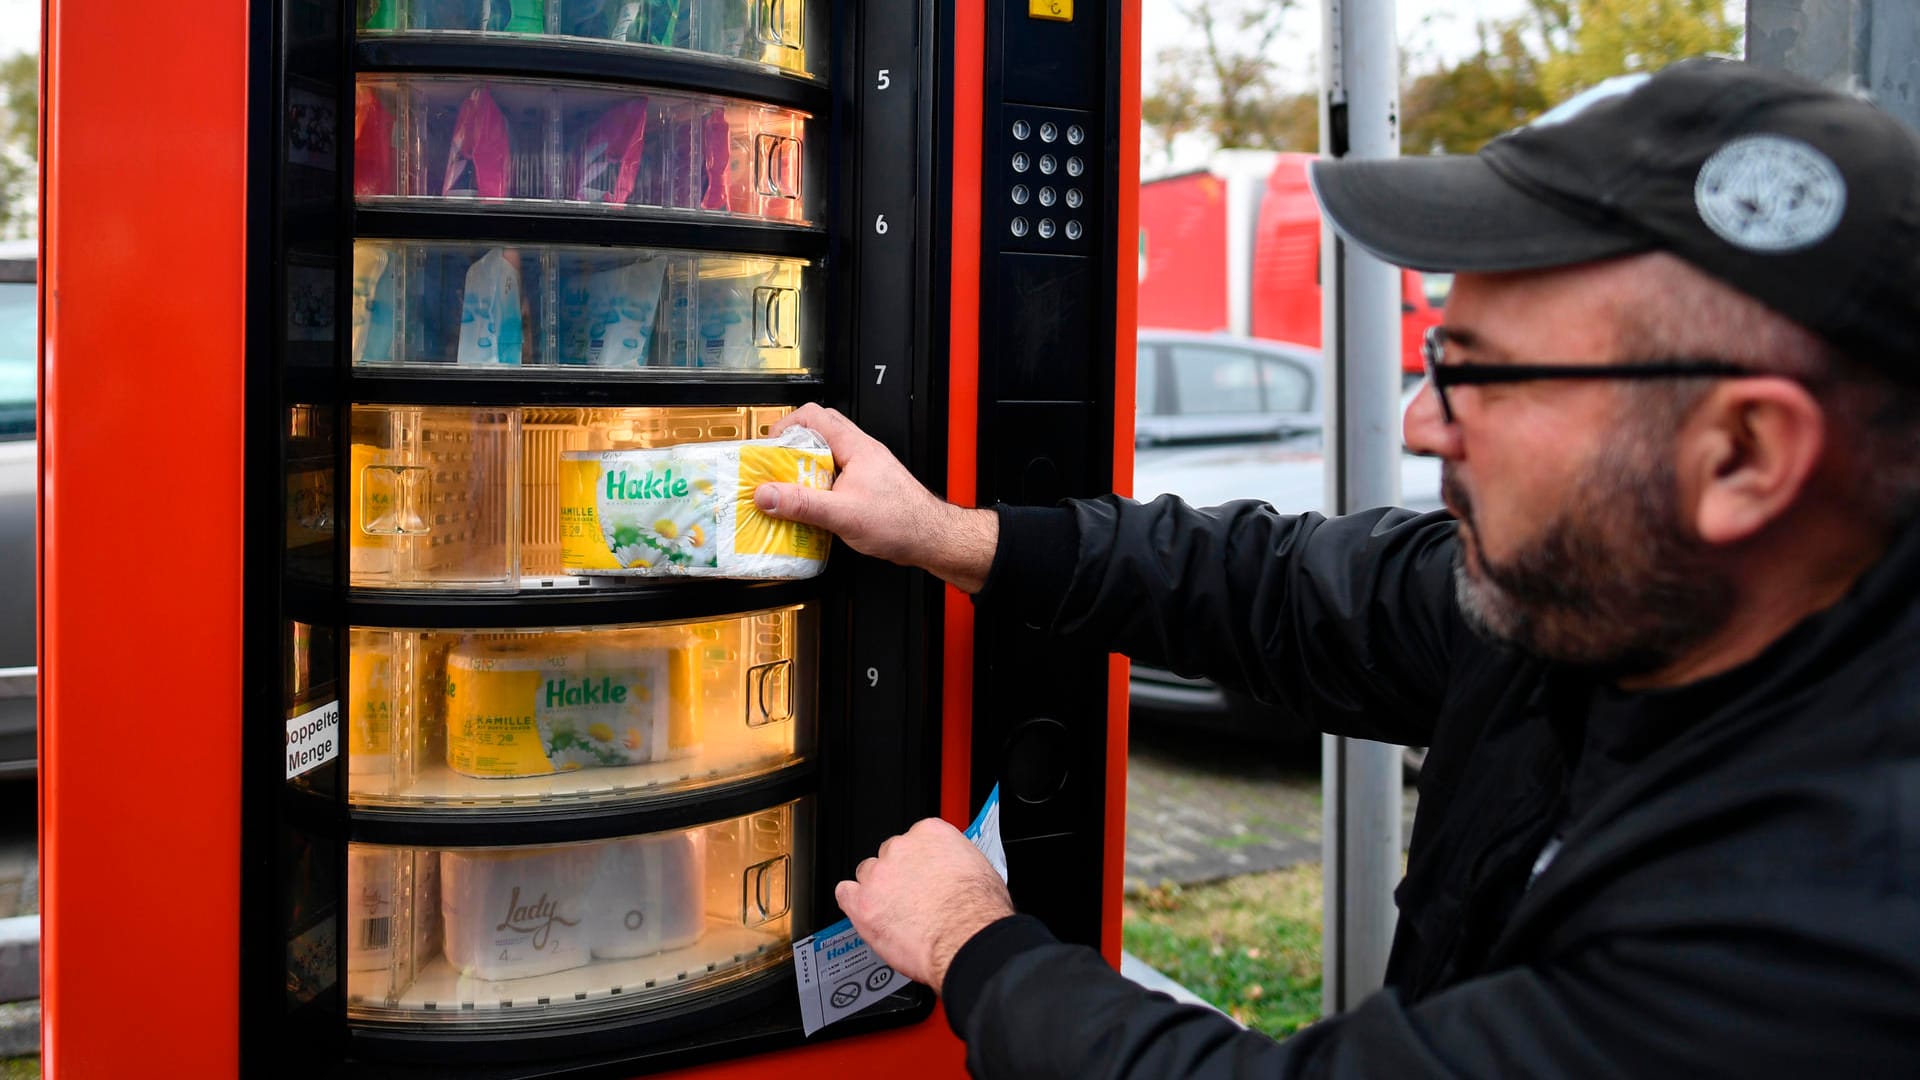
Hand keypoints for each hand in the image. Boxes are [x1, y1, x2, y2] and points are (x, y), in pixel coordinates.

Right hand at [754, 404, 999, 592]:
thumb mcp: (842, 514)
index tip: (769, 447)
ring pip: (827, 455)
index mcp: (855, 447)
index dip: (786, 425)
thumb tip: (768, 495)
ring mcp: (865, 468)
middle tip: (776, 468)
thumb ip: (802, 504)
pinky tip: (812, 508)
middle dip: (792, 448)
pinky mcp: (867, 486)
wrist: (931, 539)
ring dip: (805, 469)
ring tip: (790, 489)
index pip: (814, 415)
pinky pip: (836, 475)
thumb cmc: (902, 522)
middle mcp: (861, 451)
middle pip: (818, 432)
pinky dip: (819, 486)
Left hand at [836, 817, 1014, 990]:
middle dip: (898, 875)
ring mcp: (879, 875)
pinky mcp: (863, 904)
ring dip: (877, 889)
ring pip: (867, 874)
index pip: (915, 838)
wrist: (967, 938)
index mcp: (930, 834)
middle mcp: (901, 848)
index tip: (924, 874)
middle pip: (889, 854)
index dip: (919, 861)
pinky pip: (845, 894)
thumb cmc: (978, 911)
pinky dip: (852, 902)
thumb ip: (956, 863)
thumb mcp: (981, 870)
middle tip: (912, 897)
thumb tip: (956, 872)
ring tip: (892, 910)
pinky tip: (865, 911)